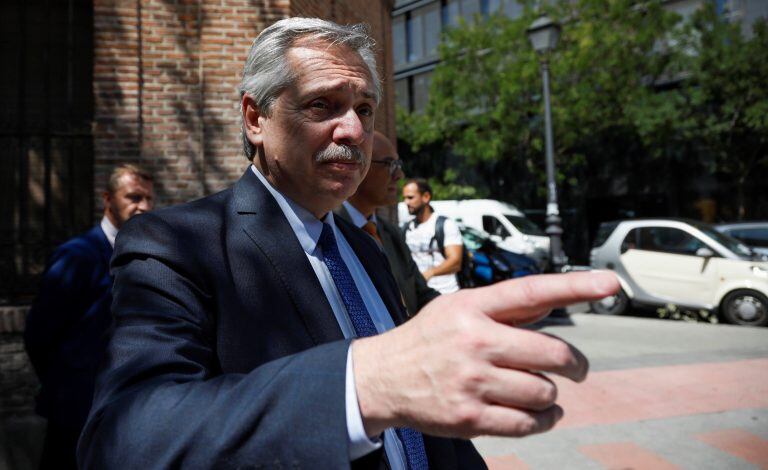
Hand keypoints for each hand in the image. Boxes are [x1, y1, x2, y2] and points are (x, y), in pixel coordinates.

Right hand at [352, 270, 618, 438]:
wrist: (381, 379)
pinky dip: (543, 421)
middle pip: (552, 353)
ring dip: (551, 396)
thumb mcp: (457, 309)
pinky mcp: (469, 418)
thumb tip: (551, 302)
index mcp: (473, 308)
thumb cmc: (428, 340)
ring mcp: (472, 382)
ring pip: (543, 393)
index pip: (531, 292)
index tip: (610, 283)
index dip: (574, 286)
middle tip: (577, 369)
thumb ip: (503, 307)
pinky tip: (539, 414)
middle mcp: (474, 342)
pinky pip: (527, 423)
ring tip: (541, 393)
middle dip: (575, 364)